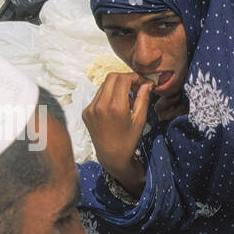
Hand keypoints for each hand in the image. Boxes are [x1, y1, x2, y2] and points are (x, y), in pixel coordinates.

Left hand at [83, 72, 150, 195]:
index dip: (134, 77)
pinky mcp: (86, 112)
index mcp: (115, 107)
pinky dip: (108, 96)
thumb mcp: (140, 119)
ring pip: (104, 85)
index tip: (142, 82)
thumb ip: (143, 99)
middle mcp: (100, 105)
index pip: (123, 79)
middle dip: (125, 79)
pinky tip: (116, 108)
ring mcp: (90, 108)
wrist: (111, 156)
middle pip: (112, 77)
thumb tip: (147, 84)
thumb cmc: (129, 140)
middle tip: (135, 87)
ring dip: (117, 87)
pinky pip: (98, 96)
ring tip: (127, 100)